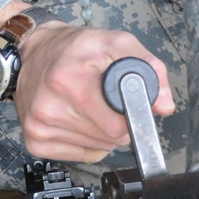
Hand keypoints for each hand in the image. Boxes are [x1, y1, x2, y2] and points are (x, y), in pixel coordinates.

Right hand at [14, 23, 173, 162]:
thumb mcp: (116, 43)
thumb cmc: (76, 48)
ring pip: (98, 149)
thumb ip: (149, 68)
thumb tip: (164, 105)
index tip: (125, 103)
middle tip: (107, 101)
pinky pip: (81, 155)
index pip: (116, 126)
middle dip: (118, 123)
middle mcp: (49, 108)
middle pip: (109, 140)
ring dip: (103, 132)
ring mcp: (38, 127)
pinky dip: (87, 142)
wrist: (37, 51)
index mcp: (68, 82)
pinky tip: (79, 119)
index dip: (129, 115)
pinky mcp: (34, 141)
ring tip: (91, 106)